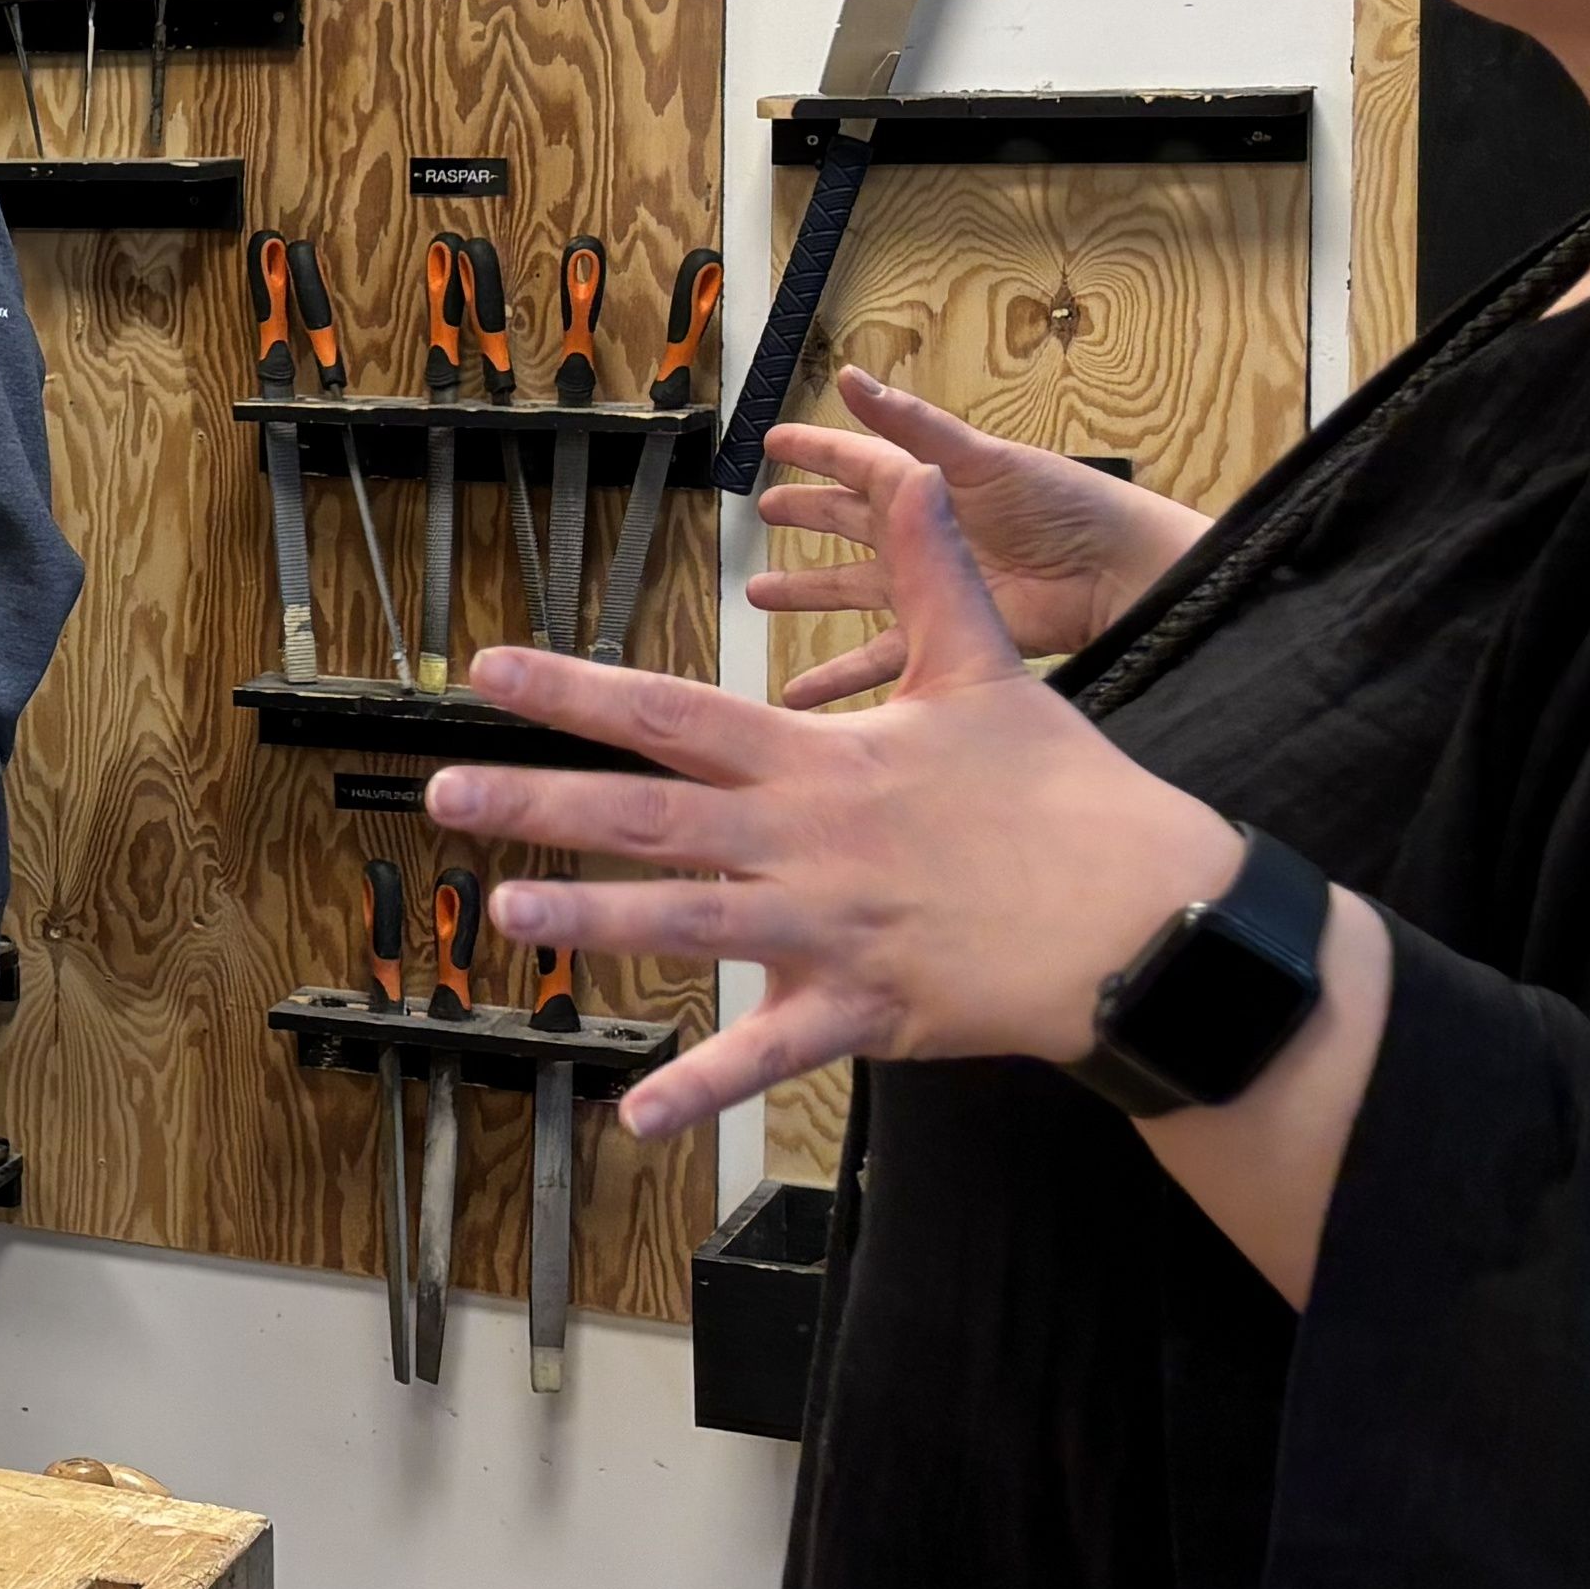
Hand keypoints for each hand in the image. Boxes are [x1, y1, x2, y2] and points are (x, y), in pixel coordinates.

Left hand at [429, 454, 1243, 1138]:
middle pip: (652, 818)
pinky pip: (770, 1057)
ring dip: (595, 920)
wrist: (1148, 915)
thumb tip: (912, 469)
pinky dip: (703, 1090)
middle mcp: (807, 842)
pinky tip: (635, 1118)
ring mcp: (830, 931)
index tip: (488, 673)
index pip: (676, 714)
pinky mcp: (864, 1011)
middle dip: (541, 802)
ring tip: (505, 912)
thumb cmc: (1065, 792)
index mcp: (822, 761)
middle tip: (441, 796)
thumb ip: (931, 571)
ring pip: (690, 926)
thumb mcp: (991, 669)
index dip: (577, 691)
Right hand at [746, 368, 1204, 706]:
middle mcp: (920, 533)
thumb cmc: (1064, 504)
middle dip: (806, 514)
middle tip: (764, 509)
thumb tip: (852, 378)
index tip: (773, 442)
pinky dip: (840, 675)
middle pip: (846, 522)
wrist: (1117, 574)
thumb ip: (912, 424)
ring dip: (806, 592)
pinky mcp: (943, 636)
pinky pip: (879, 657)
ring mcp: (928, 586)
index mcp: (927, 483)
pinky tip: (803, 690)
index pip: (856, 461)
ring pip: (849, 588)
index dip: (815, 450)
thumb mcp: (981, 459)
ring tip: (761, 593)